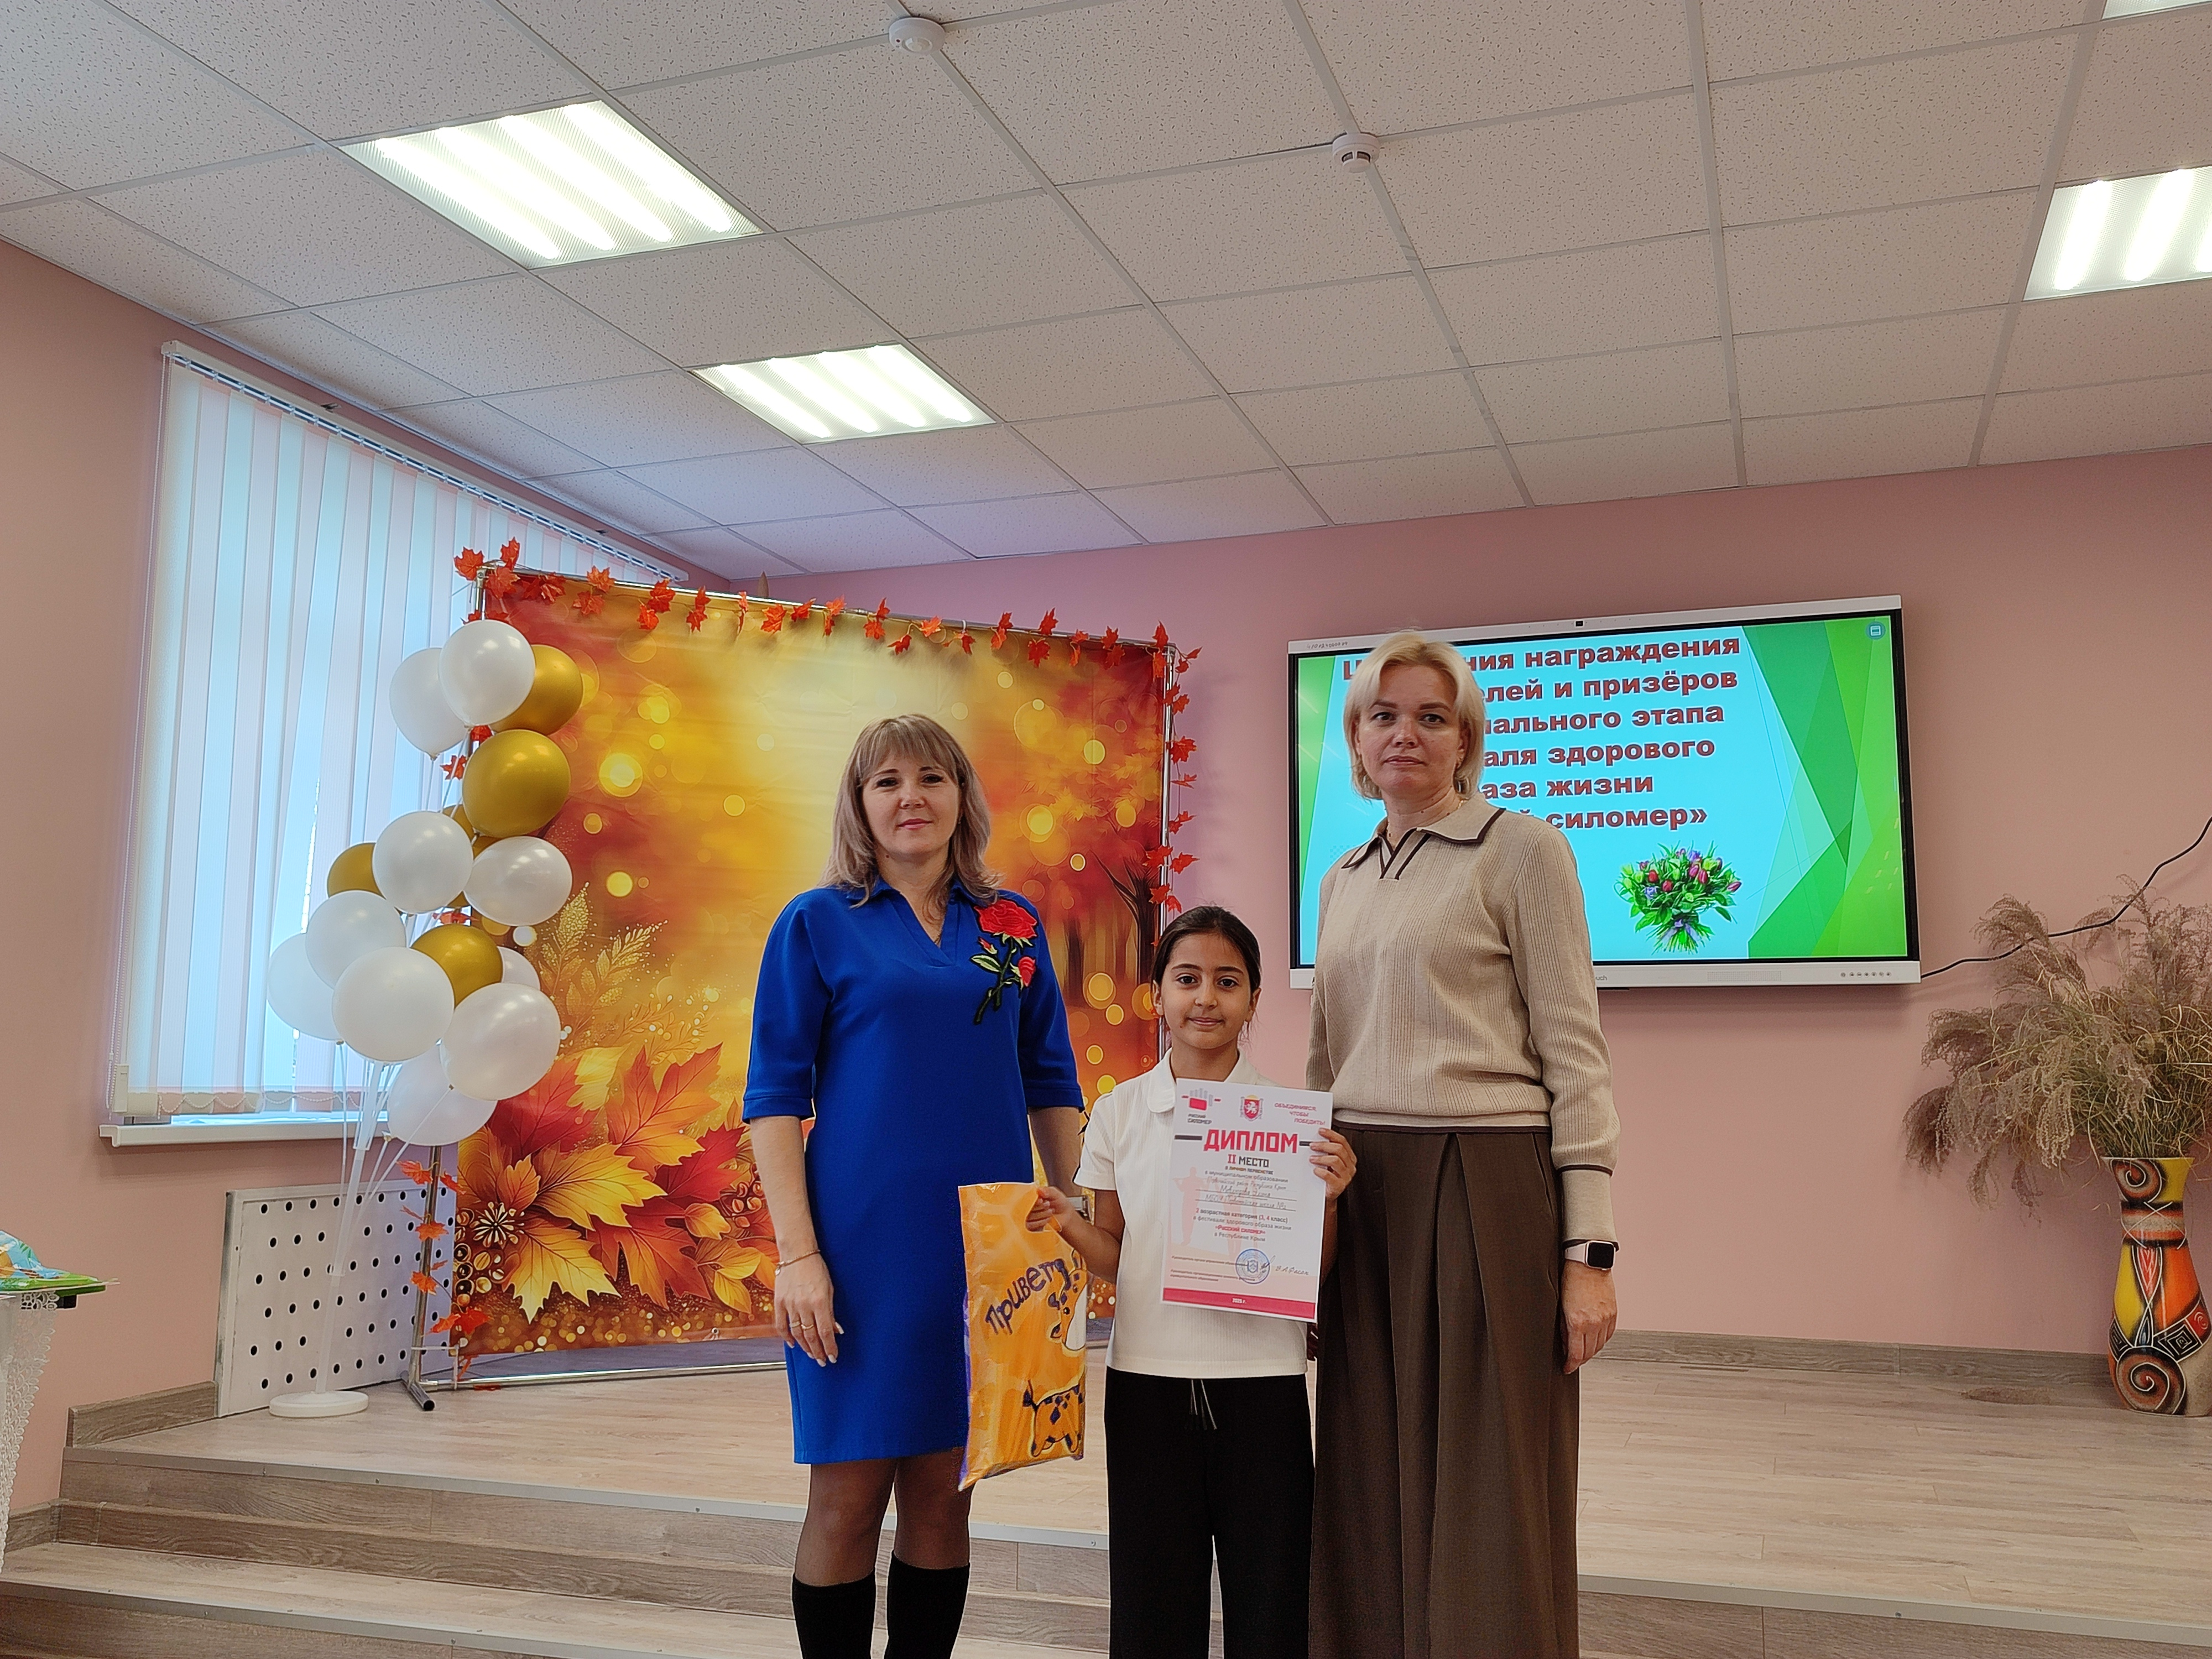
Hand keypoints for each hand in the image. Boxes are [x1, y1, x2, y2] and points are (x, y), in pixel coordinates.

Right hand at [775, 1252, 841, 1366]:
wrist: (797, 1253)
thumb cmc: (817, 1268)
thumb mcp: (830, 1289)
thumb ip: (831, 1312)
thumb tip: (836, 1330)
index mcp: (819, 1301)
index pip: (825, 1332)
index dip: (830, 1347)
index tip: (833, 1357)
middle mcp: (804, 1305)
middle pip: (811, 1336)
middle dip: (818, 1351)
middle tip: (823, 1361)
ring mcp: (789, 1304)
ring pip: (796, 1333)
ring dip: (805, 1347)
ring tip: (812, 1355)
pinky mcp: (779, 1302)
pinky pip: (781, 1325)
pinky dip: (786, 1337)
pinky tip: (792, 1345)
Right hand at [1027, 1186, 1082, 1231]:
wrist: (1065, 1216)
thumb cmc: (1059, 1203)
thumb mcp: (1055, 1194)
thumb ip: (1048, 1191)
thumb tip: (1039, 1190)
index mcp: (1033, 1196)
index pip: (1026, 1197)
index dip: (1033, 1199)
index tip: (1041, 1200)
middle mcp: (1029, 1205)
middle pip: (1026, 1207)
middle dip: (1039, 1207)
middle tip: (1048, 1205)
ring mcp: (1029, 1216)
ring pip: (1028, 1216)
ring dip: (1041, 1214)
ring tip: (1050, 1211)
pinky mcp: (1031, 1225)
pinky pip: (1030, 1225)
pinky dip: (1040, 1222)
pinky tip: (1048, 1219)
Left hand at [1310, 1128, 1356, 1200]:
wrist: (1327, 1196)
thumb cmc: (1328, 1177)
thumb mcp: (1329, 1162)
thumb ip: (1327, 1151)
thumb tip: (1317, 1138)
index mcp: (1349, 1158)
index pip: (1342, 1142)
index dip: (1331, 1135)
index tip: (1321, 1131)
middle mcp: (1349, 1166)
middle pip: (1339, 1150)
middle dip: (1324, 1145)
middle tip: (1313, 1145)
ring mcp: (1346, 1177)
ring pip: (1335, 1161)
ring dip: (1321, 1158)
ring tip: (1312, 1158)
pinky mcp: (1339, 1186)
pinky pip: (1330, 1176)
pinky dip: (1321, 1171)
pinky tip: (1315, 1170)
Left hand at [1561, 1259, 1616, 1373]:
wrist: (1588, 1262)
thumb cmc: (1570, 1278)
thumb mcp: (1560, 1305)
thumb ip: (1563, 1326)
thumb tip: (1565, 1342)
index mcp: (1577, 1322)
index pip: (1576, 1354)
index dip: (1570, 1365)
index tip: (1566, 1368)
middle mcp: (1594, 1323)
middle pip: (1589, 1353)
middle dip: (1580, 1360)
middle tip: (1572, 1361)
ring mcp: (1606, 1318)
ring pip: (1600, 1346)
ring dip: (1591, 1351)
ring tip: (1582, 1351)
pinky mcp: (1613, 1313)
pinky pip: (1608, 1335)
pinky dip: (1601, 1340)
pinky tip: (1594, 1339)